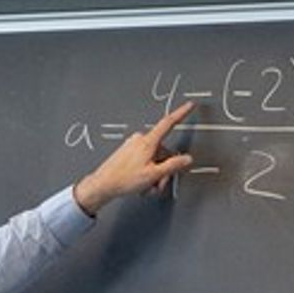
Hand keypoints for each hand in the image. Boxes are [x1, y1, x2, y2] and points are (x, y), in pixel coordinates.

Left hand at [71, 101, 194, 214]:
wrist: (103, 184)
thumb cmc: (124, 179)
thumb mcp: (153, 175)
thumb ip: (173, 166)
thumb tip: (186, 159)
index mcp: (148, 142)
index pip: (169, 123)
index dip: (181, 113)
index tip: (190, 105)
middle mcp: (140, 140)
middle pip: (163, 152)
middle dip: (164, 170)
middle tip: (157, 184)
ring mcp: (134, 145)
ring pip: (155, 159)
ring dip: (155, 174)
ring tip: (146, 186)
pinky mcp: (129, 152)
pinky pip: (145, 160)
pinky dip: (146, 172)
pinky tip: (140, 183)